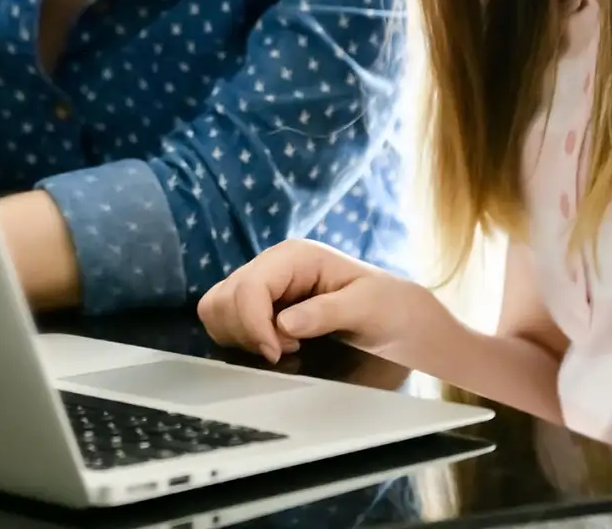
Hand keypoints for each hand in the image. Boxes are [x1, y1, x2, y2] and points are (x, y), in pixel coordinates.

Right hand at [197, 240, 445, 365]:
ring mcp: (262, 286)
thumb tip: (283, 325)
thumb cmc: (385, 307)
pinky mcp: (258, 307)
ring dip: (240, 337)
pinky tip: (274, 347)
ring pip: (216, 309)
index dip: (253, 324)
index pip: (248, 287)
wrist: (394, 319)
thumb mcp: (365, 308)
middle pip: (223, 298)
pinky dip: (240, 341)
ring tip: (280, 348)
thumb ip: (325, 313)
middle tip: (285, 349)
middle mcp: (270, 266)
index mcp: (293, 256)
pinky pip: (225, 323)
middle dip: (247, 332)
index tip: (277, 354)